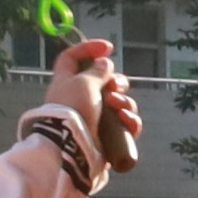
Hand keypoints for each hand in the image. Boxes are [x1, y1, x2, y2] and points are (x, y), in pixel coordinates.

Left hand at [48, 35, 145, 176]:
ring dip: (124, 102)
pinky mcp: (108, 138)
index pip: (71, 58)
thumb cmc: (73, 109)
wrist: (71, 148)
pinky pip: (126, 125)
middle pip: (104, 82)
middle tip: (115, 86)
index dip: (88, 48)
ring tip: (117, 106)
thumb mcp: (84, 83)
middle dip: (116, 81)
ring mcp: (95, 120)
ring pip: (119, 104)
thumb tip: (105, 64)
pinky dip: (130, 121)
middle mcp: (80, 100)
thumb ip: (97, 71)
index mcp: (67, 83)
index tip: (108, 48)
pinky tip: (126, 121)